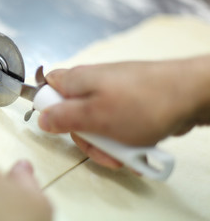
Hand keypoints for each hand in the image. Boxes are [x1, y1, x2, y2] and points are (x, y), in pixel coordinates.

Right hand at [38, 58, 209, 168]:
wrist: (190, 95)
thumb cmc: (142, 104)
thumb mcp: (94, 117)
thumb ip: (63, 118)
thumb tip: (41, 118)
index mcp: (77, 80)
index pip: (47, 87)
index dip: (48, 108)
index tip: (61, 126)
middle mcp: (92, 83)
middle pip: (72, 113)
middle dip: (85, 137)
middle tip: (101, 149)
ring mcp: (111, 92)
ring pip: (95, 122)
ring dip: (106, 142)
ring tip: (124, 152)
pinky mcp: (127, 102)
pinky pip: (114, 123)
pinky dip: (121, 137)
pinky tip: (134, 146)